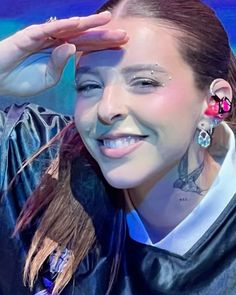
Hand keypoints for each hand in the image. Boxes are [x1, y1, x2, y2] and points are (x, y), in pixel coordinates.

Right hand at [0, 11, 127, 95]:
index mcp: (62, 53)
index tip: (122, 45)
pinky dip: (64, 26)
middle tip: (124, 34)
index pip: (87, 47)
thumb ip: (60, 65)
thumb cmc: (23, 79)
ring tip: (107, 20)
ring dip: (89, 23)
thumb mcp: (48, 78)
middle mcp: (57, 41)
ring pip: (70, 28)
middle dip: (103, 35)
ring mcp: (45, 36)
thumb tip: (72, 48)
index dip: (103, 45)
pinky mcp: (31, 35)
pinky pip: (50, 30)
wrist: (0, 79)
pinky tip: (80, 23)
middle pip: (84, 36)